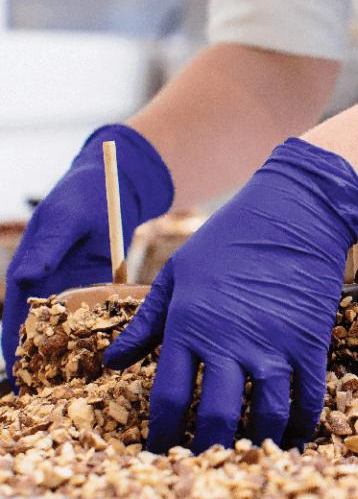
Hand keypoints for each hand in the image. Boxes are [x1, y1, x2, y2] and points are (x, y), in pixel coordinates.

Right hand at [2, 124, 172, 388]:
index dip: (16, 354)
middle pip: (42, 337)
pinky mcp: (99, 288)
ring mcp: (74, 291)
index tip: (21, 384)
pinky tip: (119, 356)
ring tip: (90, 388)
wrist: (113, 184)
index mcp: (28, 276)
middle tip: (60, 398)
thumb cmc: (80, 196)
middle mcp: (48, 289)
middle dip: (47, 367)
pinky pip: (100, 317)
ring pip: (71, 333)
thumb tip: (25, 278)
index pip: (15, 323)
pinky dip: (104, 336)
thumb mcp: (63, 219)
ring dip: (77, 358)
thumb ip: (48, 248)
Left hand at [102, 137, 357, 453]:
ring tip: (246, 450)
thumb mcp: (179, 271)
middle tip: (203, 458)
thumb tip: (112, 363)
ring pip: (266, 417)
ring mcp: (275, 343)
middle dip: (207, 448)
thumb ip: (146, 321)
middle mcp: (231, 340)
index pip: (170, 399)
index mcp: (190, 324)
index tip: (161, 448)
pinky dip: (300, 424)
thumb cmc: (230, 236)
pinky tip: (290, 432)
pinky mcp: (310, 340)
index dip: (163, 434)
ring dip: (255, 442)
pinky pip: (307, 398)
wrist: (294, 209)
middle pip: (217, 419)